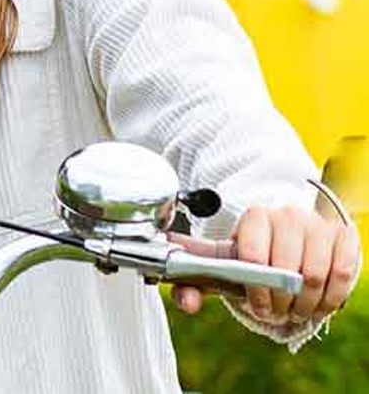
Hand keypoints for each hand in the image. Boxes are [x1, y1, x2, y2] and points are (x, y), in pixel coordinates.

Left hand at [169, 204, 359, 323]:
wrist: (290, 233)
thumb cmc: (255, 253)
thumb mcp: (225, 263)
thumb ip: (196, 283)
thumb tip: (185, 301)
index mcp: (254, 217)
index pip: (252, 256)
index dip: (255, 291)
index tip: (257, 307)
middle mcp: (286, 215)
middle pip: (286, 271)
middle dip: (281, 304)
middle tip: (278, 313)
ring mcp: (316, 225)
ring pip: (314, 277)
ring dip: (305, 306)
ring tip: (296, 310)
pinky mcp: (343, 238)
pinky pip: (341, 276)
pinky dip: (330, 299)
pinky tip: (318, 302)